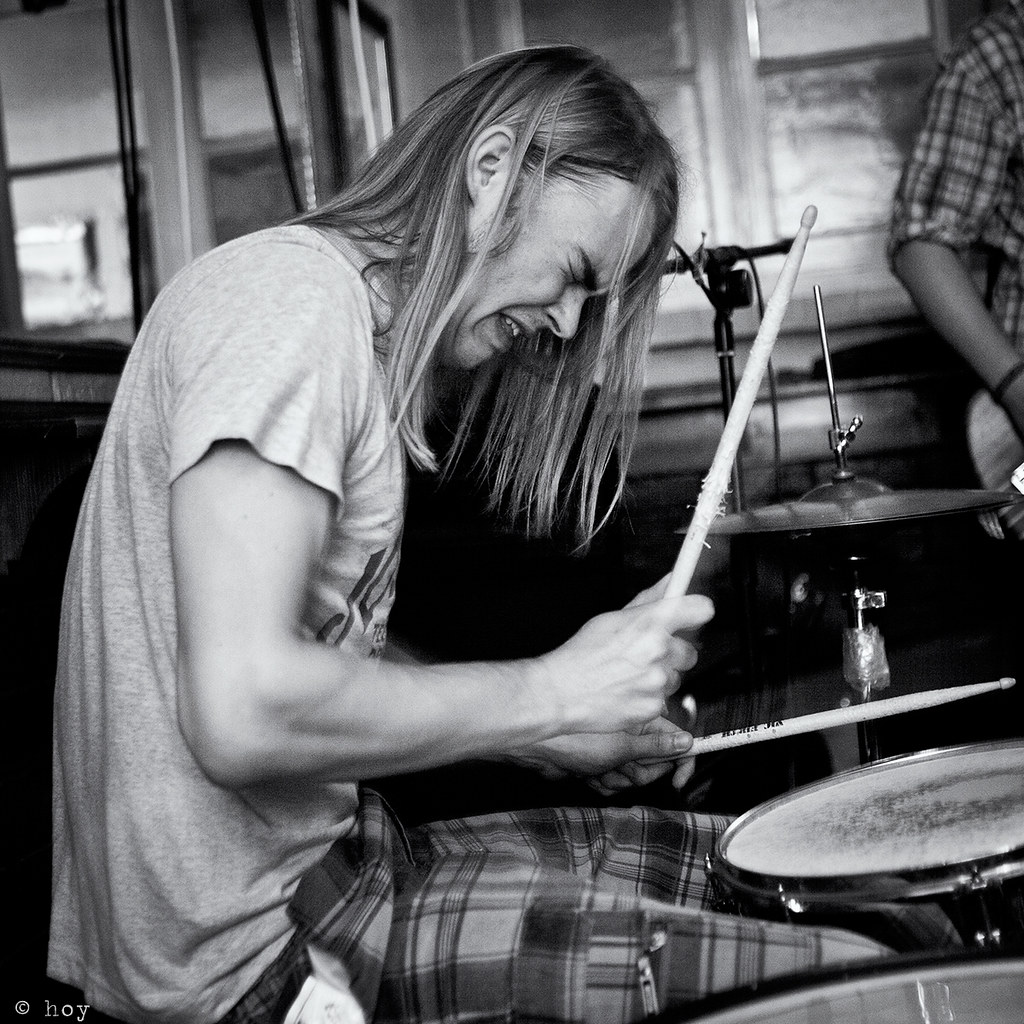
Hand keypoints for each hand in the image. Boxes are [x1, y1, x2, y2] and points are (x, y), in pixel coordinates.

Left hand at [513, 716, 692, 794]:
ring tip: (595, 767)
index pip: (675, 741)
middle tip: (617, 766)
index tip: (679, 780)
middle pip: (653, 766)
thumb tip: (687, 742)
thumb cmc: (572, 736)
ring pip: (631, 777)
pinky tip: (585, 772)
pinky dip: (600, 781)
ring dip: (614, 778)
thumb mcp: (620, 745)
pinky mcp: (601, 761)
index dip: (681, 762)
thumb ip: (655, 746)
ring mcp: (615, 748)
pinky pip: (613, 782)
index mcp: (641, 720)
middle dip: (635, 773)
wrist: (536, 745)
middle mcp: (631, 733)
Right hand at [532, 587, 713, 735]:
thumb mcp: (613, 618)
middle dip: (672, 652)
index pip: (701, 609)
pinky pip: (665, 699)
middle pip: (690, 650)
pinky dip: (650, 697)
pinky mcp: (655, 706)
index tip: (693, 614)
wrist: (561, 691)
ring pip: (677, 676)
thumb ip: (649, 599)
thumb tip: (671, 580)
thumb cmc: (582, 655)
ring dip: (661, 676)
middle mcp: (659, 650)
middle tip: (646, 654)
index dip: (697, 611)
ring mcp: (658, 680)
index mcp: (650, 622)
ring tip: (630, 674)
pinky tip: (627, 690)